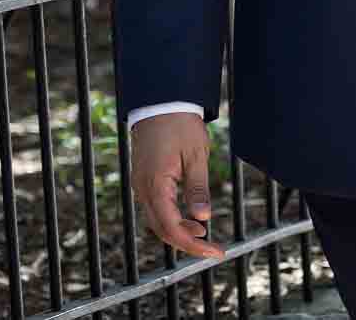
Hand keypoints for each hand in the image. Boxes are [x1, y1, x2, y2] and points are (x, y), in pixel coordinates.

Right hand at [130, 112, 222, 258]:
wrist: (161, 103)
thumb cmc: (181, 126)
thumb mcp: (197, 156)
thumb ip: (198, 188)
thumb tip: (203, 217)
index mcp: (156, 185)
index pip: (171, 227)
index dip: (192, 244)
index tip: (214, 252)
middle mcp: (143, 189)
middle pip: (161, 229)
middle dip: (187, 243)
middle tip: (212, 250)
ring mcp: (141, 185)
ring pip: (157, 220)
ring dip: (179, 231)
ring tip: (204, 234)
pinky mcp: (144, 180)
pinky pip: (156, 207)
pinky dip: (172, 218)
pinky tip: (190, 218)